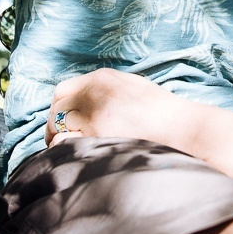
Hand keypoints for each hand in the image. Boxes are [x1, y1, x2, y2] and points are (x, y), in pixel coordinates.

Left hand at [45, 68, 178, 146]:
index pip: (61, 91)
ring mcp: (93, 116)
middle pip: (56, 110)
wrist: (178, 127)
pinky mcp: (96, 137)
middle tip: (57, 139)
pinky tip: (73, 156)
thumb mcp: (131, 86)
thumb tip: (84, 101)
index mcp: (101, 78)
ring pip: (57, 127)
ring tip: (66, 149)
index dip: (57, 108)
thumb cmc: (160, 110)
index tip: (62, 120)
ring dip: (57, 139)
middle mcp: (93, 93)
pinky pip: (65, 143)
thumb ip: (105, 89)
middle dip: (54, 125)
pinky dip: (64, 150)